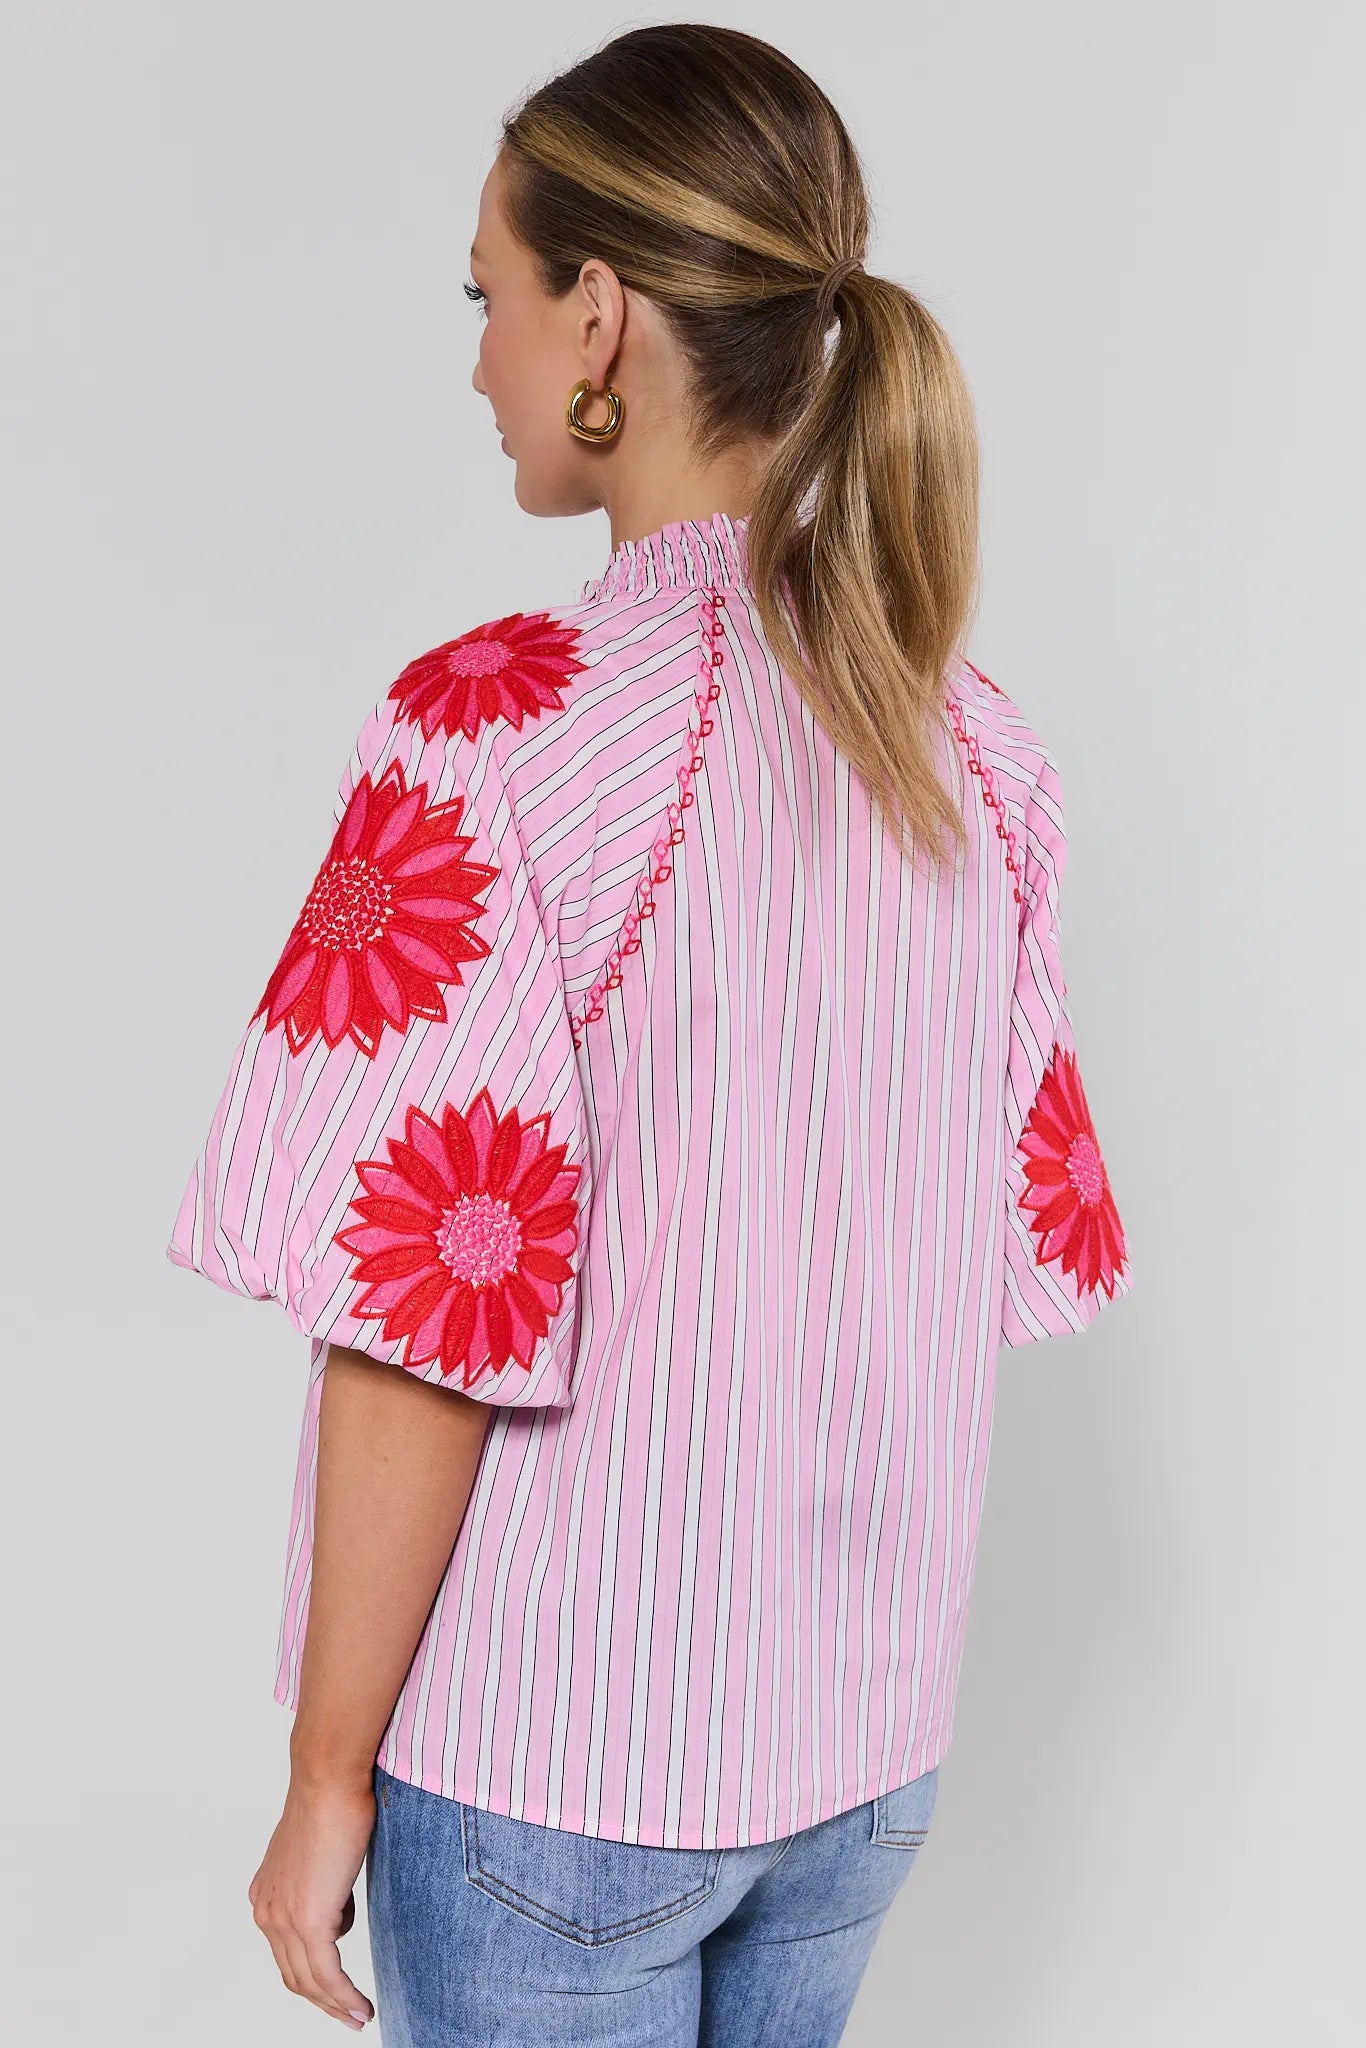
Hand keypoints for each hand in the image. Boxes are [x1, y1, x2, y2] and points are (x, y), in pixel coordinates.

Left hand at [248, 1772, 377, 2030]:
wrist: (328, 1779)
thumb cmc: (331, 1801)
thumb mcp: (320, 1852)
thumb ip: (322, 1884)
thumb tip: (338, 1910)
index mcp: (266, 1896)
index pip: (287, 1952)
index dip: (312, 1978)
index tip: (336, 1993)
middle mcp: (267, 1911)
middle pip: (295, 1975)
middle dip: (324, 2003)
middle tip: (350, 2016)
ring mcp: (284, 1918)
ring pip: (309, 1982)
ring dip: (336, 2006)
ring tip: (360, 2017)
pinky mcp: (309, 1920)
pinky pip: (328, 1975)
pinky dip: (345, 1997)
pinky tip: (360, 2007)